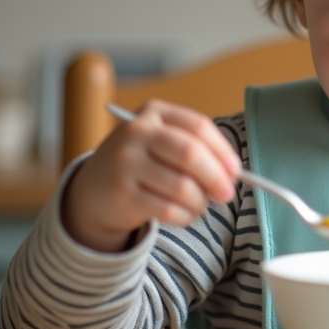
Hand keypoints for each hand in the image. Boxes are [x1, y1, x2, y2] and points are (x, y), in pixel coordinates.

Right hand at [61, 100, 241, 252]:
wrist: (93, 189)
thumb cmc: (142, 163)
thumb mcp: (163, 142)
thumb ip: (197, 150)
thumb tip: (232, 173)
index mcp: (153, 113)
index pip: (198, 126)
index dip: (222, 150)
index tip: (235, 170)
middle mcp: (136, 133)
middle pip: (190, 154)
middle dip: (216, 177)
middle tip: (226, 194)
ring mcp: (125, 164)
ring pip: (182, 187)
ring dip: (200, 202)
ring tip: (199, 205)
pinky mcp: (122, 195)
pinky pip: (168, 210)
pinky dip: (185, 216)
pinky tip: (185, 214)